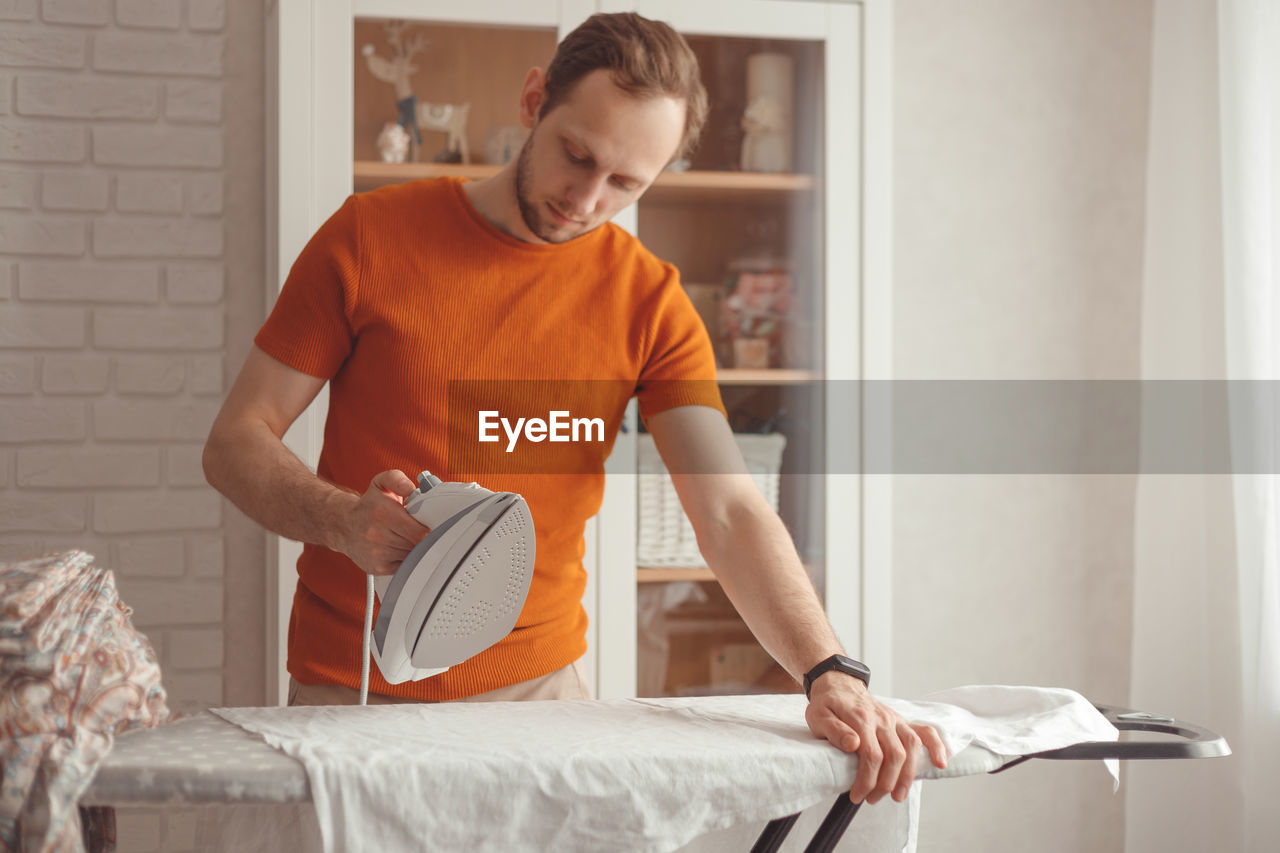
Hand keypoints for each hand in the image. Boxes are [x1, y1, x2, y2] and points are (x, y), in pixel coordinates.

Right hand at [337, 470, 429, 575]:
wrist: (343, 525)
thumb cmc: (368, 506)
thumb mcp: (381, 483)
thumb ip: (397, 479)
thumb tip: (410, 488)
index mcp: (382, 513)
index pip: (420, 531)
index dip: (430, 528)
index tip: (431, 524)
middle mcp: (377, 535)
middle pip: (417, 544)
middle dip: (423, 537)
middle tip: (420, 529)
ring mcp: (377, 553)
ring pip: (411, 555)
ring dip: (414, 548)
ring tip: (408, 537)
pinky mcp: (378, 567)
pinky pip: (404, 566)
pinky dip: (407, 558)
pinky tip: (402, 548)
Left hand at [804, 673, 947, 804]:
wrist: (839, 684)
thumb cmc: (828, 704)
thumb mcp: (819, 717)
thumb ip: (834, 730)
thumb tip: (853, 744)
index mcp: (861, 718)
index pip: (871, 755)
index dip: (866, 780)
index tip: (857, 796)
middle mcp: (883, 719)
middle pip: (894, 755)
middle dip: (886, 784)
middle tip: (871, 799)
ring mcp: (895, 719)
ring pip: (911, 747)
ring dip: (908, 775)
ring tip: (898, 796)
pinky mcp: (902, 721)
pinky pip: (925, 731)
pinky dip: (936, 747)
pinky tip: (940, 763)